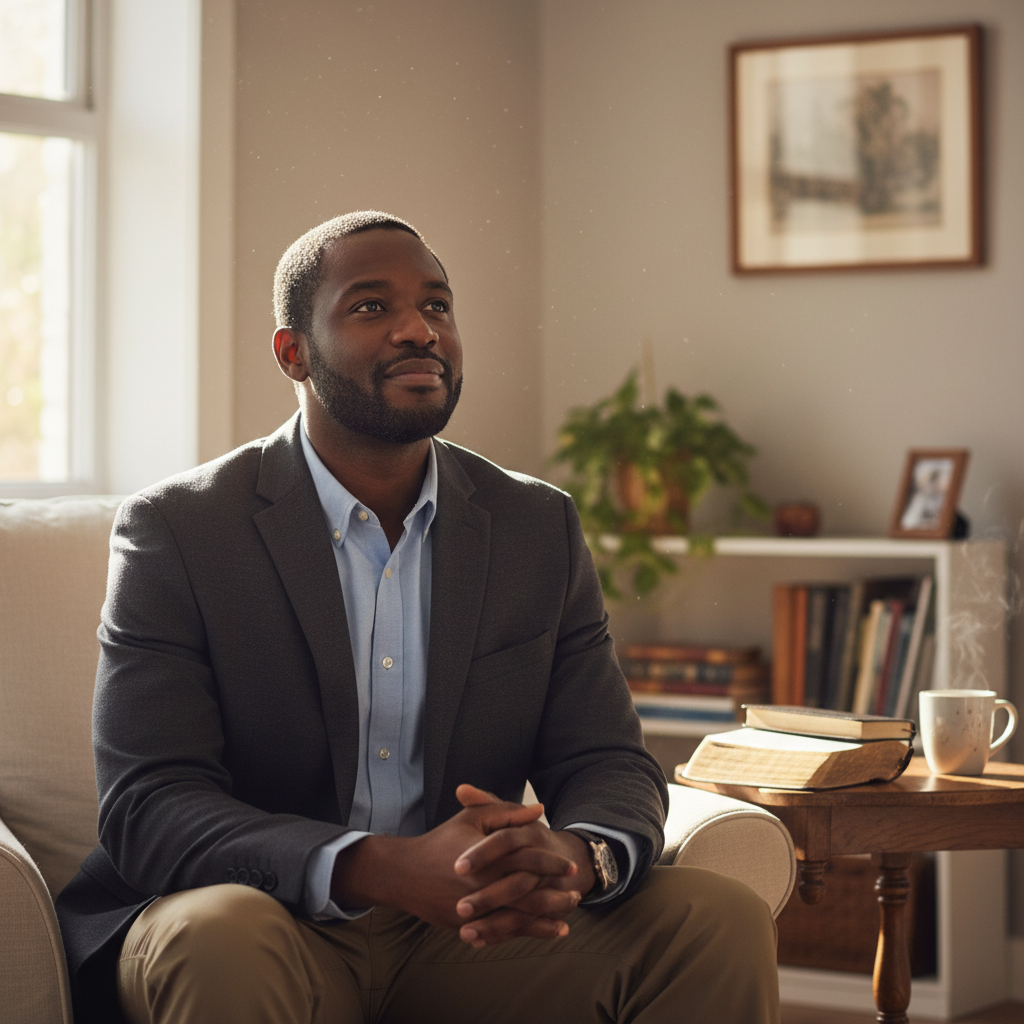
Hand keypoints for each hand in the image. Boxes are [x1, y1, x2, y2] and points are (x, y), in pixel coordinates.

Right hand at [330, 787, 578, 940]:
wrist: (406, 872)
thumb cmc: (442, 840)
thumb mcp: (472, 817)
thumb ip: (507, 812)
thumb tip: (539, 810)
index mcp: (488, 857)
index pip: (528, 860)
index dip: (552, 863)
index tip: (571, 867)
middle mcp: (484, 885)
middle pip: (528, 894)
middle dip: (555, 896)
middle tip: (576, 895)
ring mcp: (475, 909)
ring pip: (518, 918)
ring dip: (545, 920)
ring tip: (566, 918)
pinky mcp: (467, 925)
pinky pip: (501, 932)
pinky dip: (524, 933)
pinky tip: (542, 933)